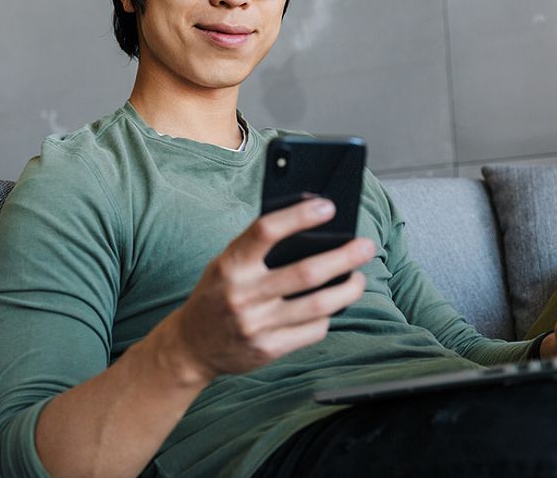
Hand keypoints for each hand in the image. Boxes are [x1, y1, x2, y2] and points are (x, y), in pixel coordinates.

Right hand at [161, 198, 373, 382]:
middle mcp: (242, 294)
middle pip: (305, 272)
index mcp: (230, 264)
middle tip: (365, 246)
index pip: (266, 231)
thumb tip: (311, 229)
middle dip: (343, 257)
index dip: (299, 216)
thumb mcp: (225, 264)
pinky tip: (333, 306)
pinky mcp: (268, 349)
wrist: (191, 346)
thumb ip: (258, 249)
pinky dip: (328, 316)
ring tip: (358, 277)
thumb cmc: (217, 294)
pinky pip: (312, 331)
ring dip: (347, 290)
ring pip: (318, 305)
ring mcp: (256, 325)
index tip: (329, 207)